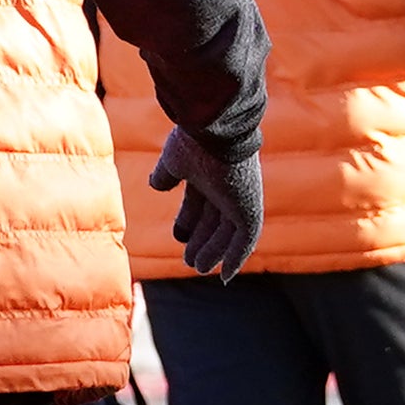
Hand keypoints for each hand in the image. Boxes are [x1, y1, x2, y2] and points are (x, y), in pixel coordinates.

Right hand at [151, 128, 263, 281]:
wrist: (215, 129)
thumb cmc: (193, 139)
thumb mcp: (173, 160)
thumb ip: (165, 175)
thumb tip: (156, 186)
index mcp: (207, 173)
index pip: (199, 203)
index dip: (188, 221)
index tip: (179, 237)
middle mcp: (225, 187)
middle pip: (213, 220)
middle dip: (200, 240)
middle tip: (188, 260)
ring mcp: (238, 199)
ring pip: (227, 233)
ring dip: (213, 251)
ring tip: (197, 267)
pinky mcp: (249, 209)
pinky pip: (245, 240)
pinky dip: (236, 257)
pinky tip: (225, 275)